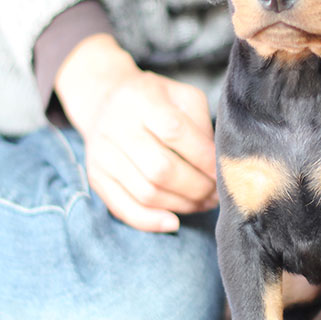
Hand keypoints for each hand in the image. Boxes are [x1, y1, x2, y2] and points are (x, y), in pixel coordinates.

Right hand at [55, 34, 216, 232]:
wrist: (104, 100)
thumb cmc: (156, 100)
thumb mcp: (182, 97)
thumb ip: (201, 124)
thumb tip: (217, 164)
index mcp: (142, 100)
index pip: (175, 132)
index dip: (204, 158)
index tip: (223, 172)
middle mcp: (117, 128)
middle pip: (161, 169)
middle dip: (197, 187)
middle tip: (217, 193)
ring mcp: (103, 155)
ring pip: (146, 193)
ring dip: (182, 205)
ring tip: (203, 203)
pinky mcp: (96, 177)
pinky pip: (123, 208)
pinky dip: (150, 221)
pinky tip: (174, 222)